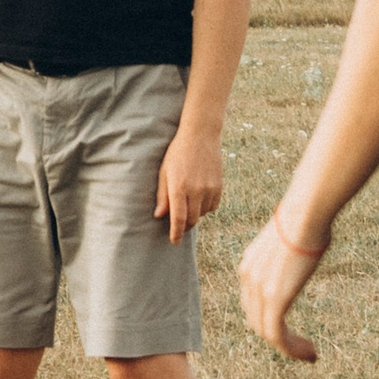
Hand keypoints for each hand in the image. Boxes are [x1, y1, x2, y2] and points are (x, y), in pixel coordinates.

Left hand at [154, 121, 223, 237]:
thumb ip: (162, 195)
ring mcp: (209, 189)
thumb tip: (159, 216)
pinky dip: (205, 207)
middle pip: (192, 220)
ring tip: (188, 202)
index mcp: (179, 187)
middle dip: (185, 226)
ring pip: (202, 214)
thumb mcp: (164, 172)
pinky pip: (212, 206)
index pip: (178, 218)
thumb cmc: (177, 153)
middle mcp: (196, 190)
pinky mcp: (219, 187)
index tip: (174, 242)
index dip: (176, 233)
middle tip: (179, 226)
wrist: (201, 136)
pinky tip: (199, 197)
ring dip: (195, 214)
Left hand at [238, 208, 325, 362]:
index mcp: (250, 265)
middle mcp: (248, 279)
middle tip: (302, 346)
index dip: (270, 318)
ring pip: (267, 332)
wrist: (305, 213)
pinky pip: (277, 336)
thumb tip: (312, 240)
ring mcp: (259, 290)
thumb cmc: (309, 217)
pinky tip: (310, 354)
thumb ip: (295, 250)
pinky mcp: (275, 299)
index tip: (291, 327)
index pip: (252, 303)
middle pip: (256, 319)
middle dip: (278, 337)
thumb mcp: (295, 237)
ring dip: (289, 347)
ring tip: (310, 353)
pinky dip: (292, 349)